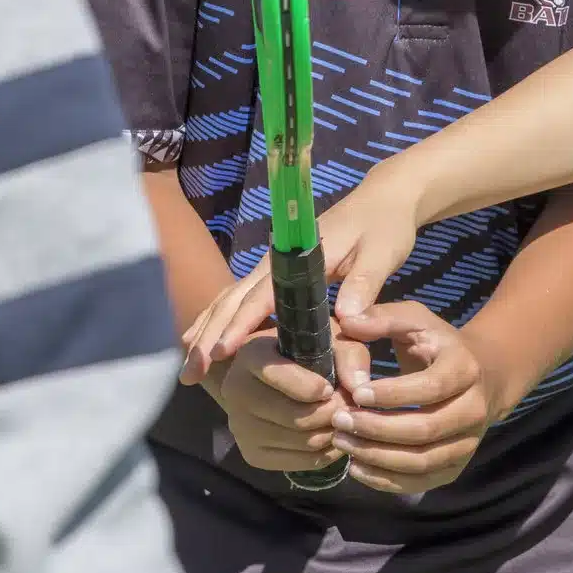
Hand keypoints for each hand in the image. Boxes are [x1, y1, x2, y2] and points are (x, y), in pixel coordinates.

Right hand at [180, 177, 423, 384]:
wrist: (385, 200)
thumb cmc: (385, 227)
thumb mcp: (382, 254)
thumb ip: (364, 284)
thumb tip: (347, 318)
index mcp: (299, 256)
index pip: (263, 295)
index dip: (240, 324)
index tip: (219, 352)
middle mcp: (278, 261)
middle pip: (235, 299)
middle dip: (210, 334)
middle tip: (189, 372)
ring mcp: (274, 266)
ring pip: (231, 299)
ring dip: (208, 329)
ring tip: (187, 365)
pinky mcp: (278, 273)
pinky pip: (242, 298)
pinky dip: (220, 318)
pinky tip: (206, 339)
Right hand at [206, 331, 370, 473]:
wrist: (273, 379)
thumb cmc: (308, 352)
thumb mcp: (330, 341)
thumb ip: (348, 356)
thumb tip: (358, 388)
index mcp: (251, 355)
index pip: (278, 375)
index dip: (312, 386)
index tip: (330, 388)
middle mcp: (236, 391)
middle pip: (294, 416)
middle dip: (330, 413)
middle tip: (348, 407)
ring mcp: (241, 426)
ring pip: (300, 442)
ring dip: (332, 433)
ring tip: (344, 419)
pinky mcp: (252, 454)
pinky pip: (298, 462)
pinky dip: (325, 453)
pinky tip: (333, 436)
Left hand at [326, 302, 495, 494]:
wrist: (482, 376)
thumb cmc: (437, 346)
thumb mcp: (415, 321)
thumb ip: (382, 317)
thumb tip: (347, 319)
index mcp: (466, 369)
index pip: (430, 388)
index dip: (392, 394)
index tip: (356, 392)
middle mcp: (475, 409)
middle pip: (425, 430)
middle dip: (377, 429)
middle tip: (339, 421)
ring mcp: (468, 442)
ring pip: (422, 461)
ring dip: (377, 457)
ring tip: (342, 442)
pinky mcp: (456, 466)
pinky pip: (421, 482)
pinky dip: (386, 481)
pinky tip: (357, 466)